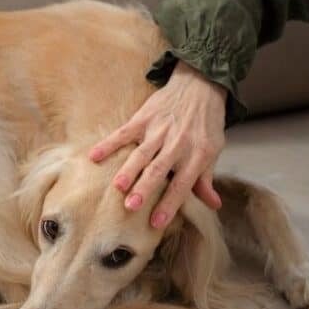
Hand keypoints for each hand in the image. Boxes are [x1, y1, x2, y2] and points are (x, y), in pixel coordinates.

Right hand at [88, 61, 226, 228]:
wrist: (200, 86)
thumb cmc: (206, 124)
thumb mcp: (213, 150)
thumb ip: (206, 179)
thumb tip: (213, 205)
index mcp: (197, 155)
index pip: (182, 184)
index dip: (169, 204)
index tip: (156, 222)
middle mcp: (178, 143)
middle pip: (159, 169)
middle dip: (145, 188)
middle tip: (132, 206)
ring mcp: (159, 129)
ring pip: (142, 153)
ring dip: (129, 169)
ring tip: (118, 186)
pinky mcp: (144, 118)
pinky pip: (123, 132)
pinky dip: (108, 144)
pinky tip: (94, 156)